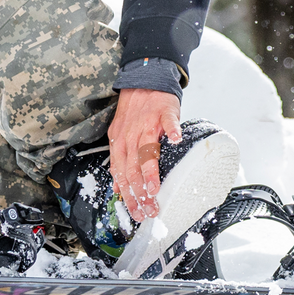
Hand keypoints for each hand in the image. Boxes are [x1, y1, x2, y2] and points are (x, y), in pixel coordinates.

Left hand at [107, 88, 182, 222]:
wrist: (143, 82)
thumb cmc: (134, 112)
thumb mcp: (120, 136)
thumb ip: (119, 162)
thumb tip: (117, 188)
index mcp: (119, 143)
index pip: (120, 174)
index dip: (127, 196)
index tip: (135, 212)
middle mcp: (130, 136)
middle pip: (132, 169)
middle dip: (139, 193)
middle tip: (149, 210)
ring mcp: (147, 124)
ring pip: (146, 151)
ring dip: (150, 173)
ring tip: (155, 190)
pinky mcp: (163, 112)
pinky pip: (168, 122)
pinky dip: (172, 131)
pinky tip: (176, 140)